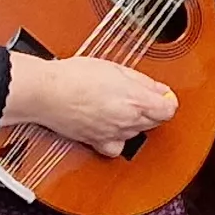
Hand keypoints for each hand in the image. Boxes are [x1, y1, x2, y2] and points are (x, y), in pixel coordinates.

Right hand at [1, 52, 178, 158]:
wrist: (46, 91)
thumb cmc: (74, 76)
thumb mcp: (115, 68)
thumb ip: (142, 81)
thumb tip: (159, 89)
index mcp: (135, 100)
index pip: (168, 110)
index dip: (167, 101)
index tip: (162, 95)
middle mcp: (127, 121)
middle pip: (155, 122)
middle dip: (152, 109)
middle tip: (138, 95)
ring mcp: (112, 134)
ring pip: (137, 133)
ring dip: (136, 122)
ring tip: (119, 105)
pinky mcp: (97, 142)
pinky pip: (117, 147)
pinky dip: (118, 139)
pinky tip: (111, 126)